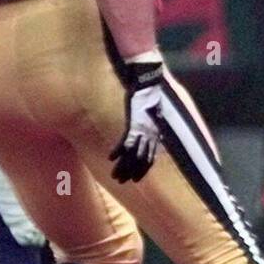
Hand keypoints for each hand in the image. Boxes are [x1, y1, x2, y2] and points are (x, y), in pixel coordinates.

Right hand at [109, 59, 166, 182]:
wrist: (149, 81)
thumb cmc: (150, 93)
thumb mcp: (152, 110)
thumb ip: (148, 120)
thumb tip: (147, 125)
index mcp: (154, 132)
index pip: (149, 156)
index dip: (143, 168)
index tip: (137, 178)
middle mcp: (149, 134)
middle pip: (140, 158)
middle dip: (131, 172)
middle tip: (123, 181)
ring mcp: (141, 130)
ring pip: (132, 154)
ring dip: (123, 167)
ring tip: (116, 177)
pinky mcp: (134, 124)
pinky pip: (125, 142)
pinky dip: (118, 151)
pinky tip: (110, 158)